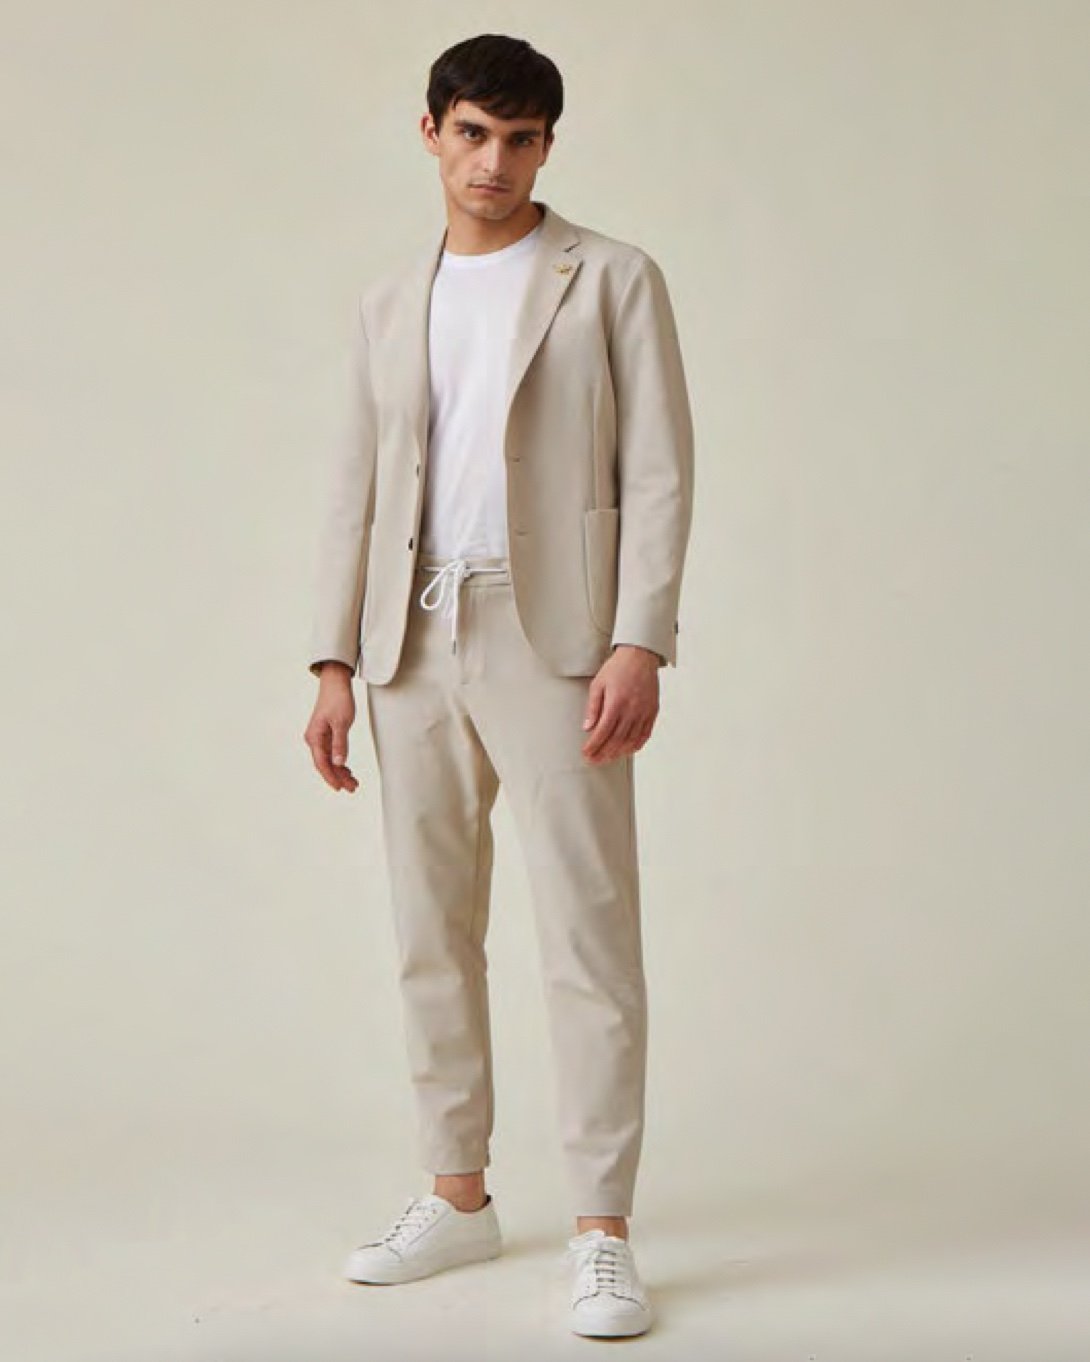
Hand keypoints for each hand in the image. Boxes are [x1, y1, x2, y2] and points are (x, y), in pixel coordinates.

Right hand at [304, 666, 359, 791]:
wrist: (335, 683)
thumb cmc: (337, 699)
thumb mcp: (342, 722)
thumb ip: (340, 744)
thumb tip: (339, 763)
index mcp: (315, 737)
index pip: (322, 763)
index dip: (331, 777)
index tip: (340, 788)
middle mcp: (314, 739)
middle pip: (325, 764)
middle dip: (339, 777)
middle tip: (353, 788)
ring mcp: (319, 737)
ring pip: (329, 760)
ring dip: (340, 772)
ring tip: (353, 782)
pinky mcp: (325, 734)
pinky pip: (331, 753)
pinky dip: (340, 762)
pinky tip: (347, 769)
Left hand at [581, 645, 660, 763]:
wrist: (640, 656)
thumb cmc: (617, 668)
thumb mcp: (598, 684)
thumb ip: (593, 707)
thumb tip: (587, 728)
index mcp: (616, 703)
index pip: (603, 732)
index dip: (594, 746)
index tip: (586, 753)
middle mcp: (631, 710)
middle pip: (616, 740)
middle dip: (603, 753)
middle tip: (594, 761)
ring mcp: (644, 712)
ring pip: (631, 740)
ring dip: (618, 752)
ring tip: (608, 758)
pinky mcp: (652, 711)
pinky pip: (645, 734)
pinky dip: (636, 745)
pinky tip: (628, 750)